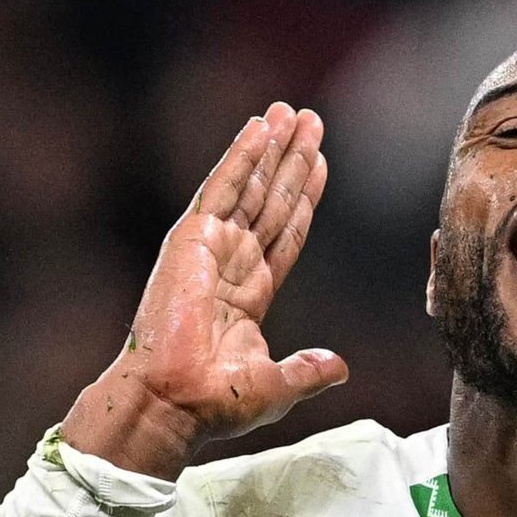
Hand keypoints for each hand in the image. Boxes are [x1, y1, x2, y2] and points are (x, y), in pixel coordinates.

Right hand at [62, 102, 344, 477]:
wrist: (175, 402)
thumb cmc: (215, 402)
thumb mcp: (275, 386)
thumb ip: (308, 371)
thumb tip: (340, 367)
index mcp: (250, 293)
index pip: (285, 233)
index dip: (304, 198)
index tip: (321, 164)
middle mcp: (231, 264)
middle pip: (272, 200)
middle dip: (293, 161)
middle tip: (312, 121)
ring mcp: (211, 248)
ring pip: (252, 187)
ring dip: (273, 148)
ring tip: (293, 113)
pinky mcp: (191, 239)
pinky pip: (223, 188)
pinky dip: (241, 156)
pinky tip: (259, 127)